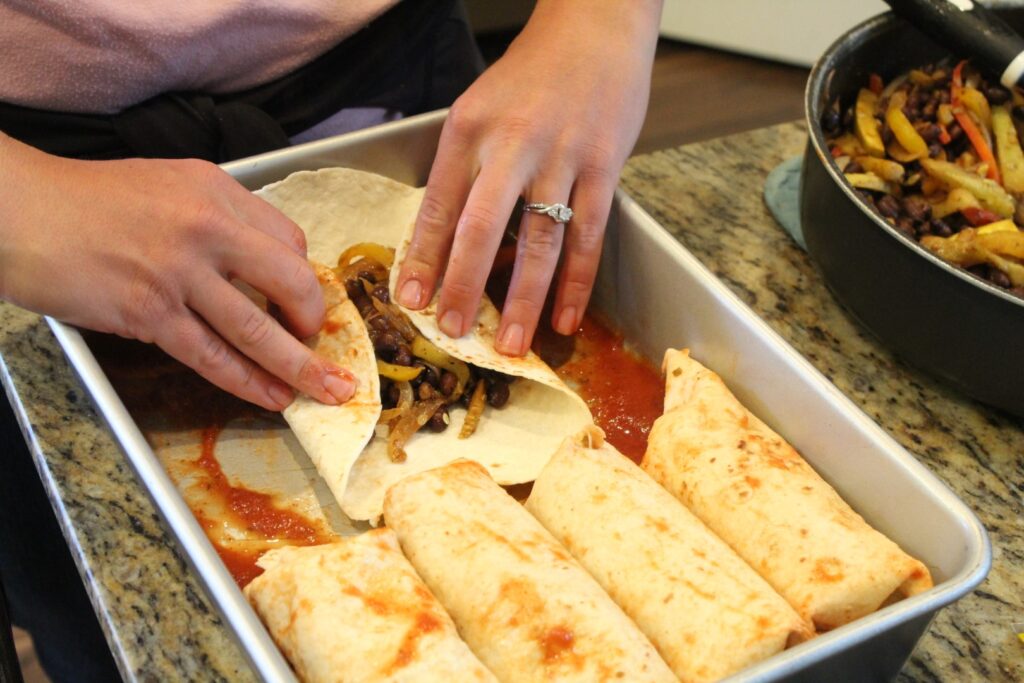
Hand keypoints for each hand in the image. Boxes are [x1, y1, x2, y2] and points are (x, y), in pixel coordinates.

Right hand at [0, 134, 354, 410]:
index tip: (306, 302)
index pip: (289, 239)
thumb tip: (258, 265)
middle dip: (317, 323)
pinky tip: (272, 395)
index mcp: (216, 190)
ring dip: (299, 366)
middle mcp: (207, 227)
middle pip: (291, 282)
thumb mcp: (167, 184)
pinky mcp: (149, 312)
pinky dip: (248, 382)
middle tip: (323, 346)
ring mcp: (179, 272)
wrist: (19, 210)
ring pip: (257, 329)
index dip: (305, 277)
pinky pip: (212, 356)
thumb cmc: (88, 200)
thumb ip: (216, 217)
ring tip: (326, 390)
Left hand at [395, 0, 661, 354]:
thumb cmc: (530, 75)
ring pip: (539, 240)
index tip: (412, 300)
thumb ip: (465, 167)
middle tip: (454, 331)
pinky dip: (578, 282)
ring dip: (524, 299)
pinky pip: (589, 235)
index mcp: (469, 129)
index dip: (423, 257)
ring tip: (512, 344)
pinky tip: (567, 317)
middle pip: (481, 228)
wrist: (593, 28)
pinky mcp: (603, 166)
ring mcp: (561, 156)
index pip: (438, 205)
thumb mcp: (479, 108)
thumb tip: (446, 239)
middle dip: (464, 286)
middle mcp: (512, 144)